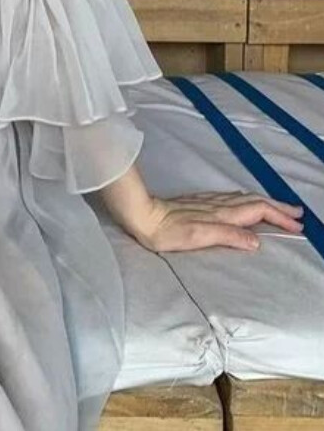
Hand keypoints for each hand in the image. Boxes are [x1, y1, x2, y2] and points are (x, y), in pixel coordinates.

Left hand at [129, 191, 303, 252]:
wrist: (141, 214)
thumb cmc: (167, 231)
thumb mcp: (198, 237)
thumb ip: (227, 236)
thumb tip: (256, 240)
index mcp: (221, 214)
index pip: (258, 211)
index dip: (278, 217)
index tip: (297, 225)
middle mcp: (217, 205)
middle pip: (254, 201)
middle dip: (277, 207)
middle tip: (297, 213)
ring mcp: (207, 201)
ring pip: (243, 198)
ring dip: (264, 202)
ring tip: (279, 207)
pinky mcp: (198, 202)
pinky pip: (231, 198)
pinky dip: (247, 201)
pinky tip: (244, 203)